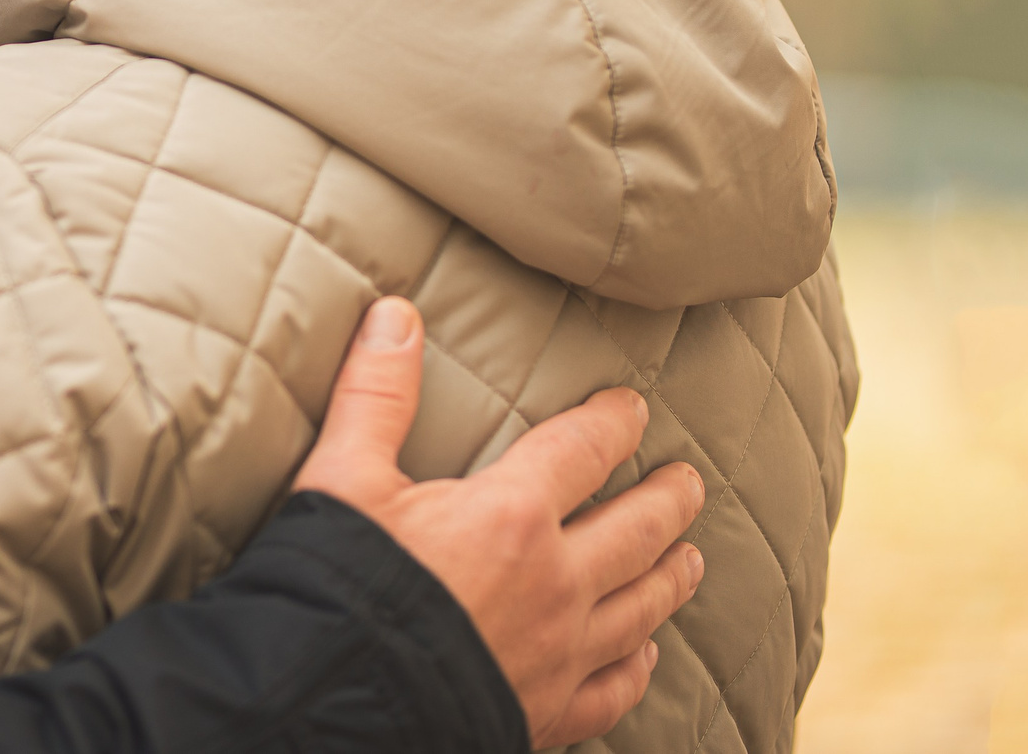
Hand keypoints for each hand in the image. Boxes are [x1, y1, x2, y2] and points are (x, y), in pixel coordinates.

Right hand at [294, 297, 707, 748]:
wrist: (337, 701)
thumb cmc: (340, 585)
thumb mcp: (344, 477)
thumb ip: (376, 394)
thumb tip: (395, 314)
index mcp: (512, 516)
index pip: (583, 452)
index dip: (612, 423)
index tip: (633, 408)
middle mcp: (556, 584)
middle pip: (636, 530)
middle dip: (667, 500)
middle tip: (689, 481)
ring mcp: (560, 654)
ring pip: (642, 607)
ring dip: (670, 574)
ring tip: (690, 555)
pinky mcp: (549, 712)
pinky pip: (615, 687)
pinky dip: (638, 664)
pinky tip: (646, 653)